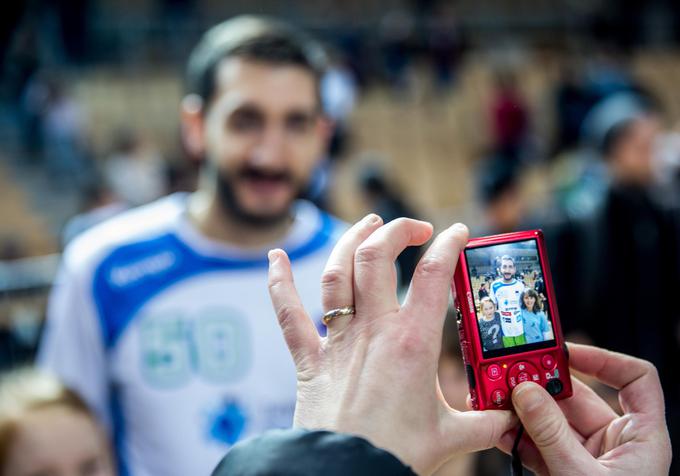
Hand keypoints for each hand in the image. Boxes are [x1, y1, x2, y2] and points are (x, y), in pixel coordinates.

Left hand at [267, 216, 515, 474]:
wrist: (347, 472)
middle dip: (397, 231)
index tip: (458, 232)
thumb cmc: (396, 454)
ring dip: (351, 240)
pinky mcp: (310, 359)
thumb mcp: (452, 436)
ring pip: (338, 273)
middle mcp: (372, 331)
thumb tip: (509, 417)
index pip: (434, 275)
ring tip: (368, 225)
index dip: (449, 245)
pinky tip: (274, 258)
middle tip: (415, 228)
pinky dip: (279, 284)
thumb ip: (485, 422)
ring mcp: (338, 340)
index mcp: (412, 343)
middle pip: (377, 257)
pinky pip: (288, 314)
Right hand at [499, 343, 670, 474]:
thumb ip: (551, 434)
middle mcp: (615, 442)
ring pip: (552, 419)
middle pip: (578, 397)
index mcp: (641, 437)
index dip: (605, 359)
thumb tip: (526, 393)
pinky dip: (517, 434)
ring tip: (496, 398)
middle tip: (512, 375)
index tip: (567, 354)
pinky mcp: (563, 469)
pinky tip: (497, 426)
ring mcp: (587, 456)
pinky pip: (538, 442)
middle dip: (542, 386)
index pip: (635, 380)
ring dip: (522, 409)